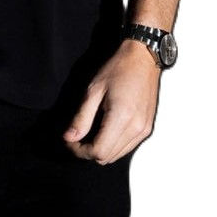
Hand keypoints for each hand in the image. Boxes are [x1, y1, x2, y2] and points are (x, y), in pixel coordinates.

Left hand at [63, 39, 161, 163]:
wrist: (143, 58)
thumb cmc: (118, 68)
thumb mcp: (93, 90)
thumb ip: (81, 117)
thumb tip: (69, 138)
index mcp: (122, 117)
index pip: (98, 151)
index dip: (80, 151)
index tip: (70, 141)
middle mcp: (136, 128)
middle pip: (107, 157)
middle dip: (88, 152)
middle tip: (75, 138)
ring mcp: (144, 130)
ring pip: (117, 156)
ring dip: (101, 150)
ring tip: (89, 134)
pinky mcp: (147, 128)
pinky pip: (127, 147)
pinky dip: (113, 145)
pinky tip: (104, 131)